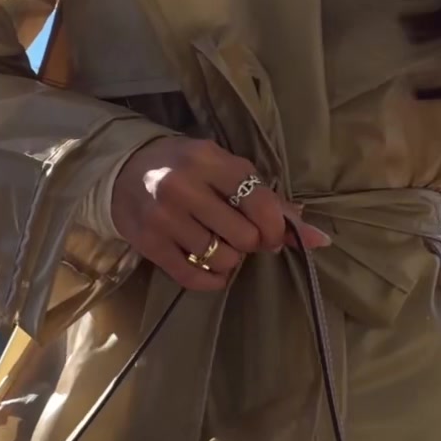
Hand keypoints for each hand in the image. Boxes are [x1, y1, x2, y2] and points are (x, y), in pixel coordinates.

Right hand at [110, 136, 331, 290]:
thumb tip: (317, 239)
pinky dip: (212, 280)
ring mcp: (164, 217)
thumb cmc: (185, 167)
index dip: (275, 227)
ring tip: (219, 245)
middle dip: (251, 243)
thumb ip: (269, 199)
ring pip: (221, 258)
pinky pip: (193, 277)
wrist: (122, 171)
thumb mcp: (224, 168)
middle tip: (241, 237)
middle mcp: (184, 186)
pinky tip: (212, 270)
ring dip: (229, 260)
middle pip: (244, 236)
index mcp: (209, 160)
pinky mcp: (149, 243)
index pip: (260, 202)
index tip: (271, 233)